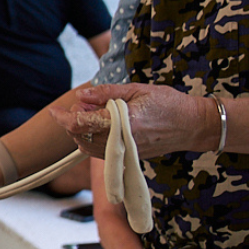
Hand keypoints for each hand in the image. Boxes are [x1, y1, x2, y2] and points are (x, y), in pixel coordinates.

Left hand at [58, 83, 212, 157]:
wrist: (193, 126)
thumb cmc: (168, 103)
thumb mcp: (136, 89)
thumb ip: (106, 94)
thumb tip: (81, 96)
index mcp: (124, 122)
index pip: (82, 124)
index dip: (64, 118)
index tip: (55, 110)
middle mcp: (123, 142)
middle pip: (81, 137)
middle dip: (73, 122)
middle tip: (80, 106)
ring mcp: (126, 153)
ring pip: (89, 148)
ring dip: (82, 132)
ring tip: (93, 114)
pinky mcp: (129, 159)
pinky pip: (101, 153)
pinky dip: (93, 141)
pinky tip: (101, 127)